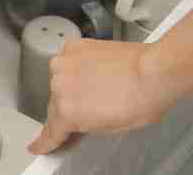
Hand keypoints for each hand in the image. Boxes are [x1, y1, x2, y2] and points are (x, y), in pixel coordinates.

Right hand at [27, 39, 181, 154]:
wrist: (155, 70)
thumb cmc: (141, 99)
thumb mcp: (111, 128)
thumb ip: (85, 126)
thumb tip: (78, 123)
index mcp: (66, 112)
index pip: (50, 132)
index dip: (44, 142)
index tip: (38, 145)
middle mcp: (59, 86)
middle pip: (55, 105)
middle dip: (69, 108)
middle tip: (93, 108)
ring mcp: (65, 63)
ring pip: (60, 81)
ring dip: (72, 85)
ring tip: (100, 86)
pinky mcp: (74, 47)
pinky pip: (68, 62)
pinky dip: (77, 67)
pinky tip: (96, 70)